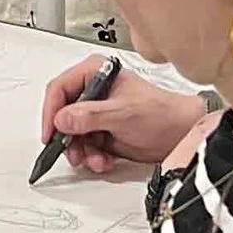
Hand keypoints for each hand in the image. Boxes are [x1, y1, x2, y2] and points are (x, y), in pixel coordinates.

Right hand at [37, 61, 209, 180]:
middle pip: (63, 114)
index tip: (51, 134)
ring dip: (81, 151)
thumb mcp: (122, 113)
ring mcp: (98, 112)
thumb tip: (62, 119)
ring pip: (72, 134)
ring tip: (95, 159)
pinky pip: (85, 145)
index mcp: (96, 72)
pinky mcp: (103, 130)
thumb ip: (89, 116)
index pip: (59, 89)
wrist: (181, 133)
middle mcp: (94, 90)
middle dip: (68, 138)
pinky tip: (104, 160)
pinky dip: (91, 156)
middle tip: (75, 153)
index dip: (51, 112)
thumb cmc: (160, 113)